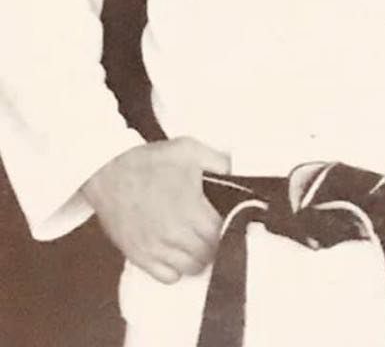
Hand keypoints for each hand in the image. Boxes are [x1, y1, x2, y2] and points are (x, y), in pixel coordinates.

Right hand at [82, 137, 230, 284]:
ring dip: (197, 257)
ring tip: (194, 241)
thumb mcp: (187, 148)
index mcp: (191, 208)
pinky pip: (168, 278)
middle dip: (213, 242)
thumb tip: (235, 174)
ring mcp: (156, 248)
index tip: (223, 219)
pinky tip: (174, 252)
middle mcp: (175, 233)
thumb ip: (217, 160)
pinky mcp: (140, 257)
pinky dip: (175, 269)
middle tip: (209, 230)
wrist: (108, 172)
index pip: (222, 232)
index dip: (226, 226)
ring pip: (191, 268)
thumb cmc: (149, 161)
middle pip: (208, 253)